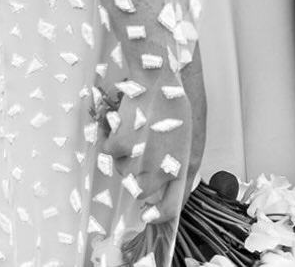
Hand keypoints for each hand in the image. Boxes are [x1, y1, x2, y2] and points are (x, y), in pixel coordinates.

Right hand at [98, 54, 202, 227]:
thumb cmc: (172, 104)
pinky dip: (112, 138)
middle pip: (139, 190)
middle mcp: (159, 168)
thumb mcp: (185, 138)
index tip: (147, 214)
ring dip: (125, 156)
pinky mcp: (121, 145)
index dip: (157, 215)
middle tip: (139, 152)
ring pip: (122, 170)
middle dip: (136, 176)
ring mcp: (139, 159)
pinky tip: (123, 123)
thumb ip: (175, 165)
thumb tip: (165, 182)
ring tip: (136, 130)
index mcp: (179, 166)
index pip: (170, 206)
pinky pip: (109, 152)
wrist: (158, 79)